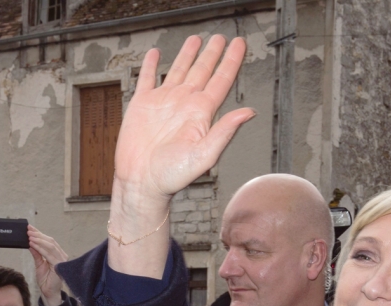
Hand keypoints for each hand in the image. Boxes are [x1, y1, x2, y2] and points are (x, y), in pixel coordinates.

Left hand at [28, 226, 67, 305]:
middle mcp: (61, 256)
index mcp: (57, 254)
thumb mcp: (39, 264)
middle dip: (38, 235)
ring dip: (38, 240)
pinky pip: (48, 254)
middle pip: (50, 241)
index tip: (30, 228)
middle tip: (28, 230)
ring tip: (29, 236)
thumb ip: (37, 254)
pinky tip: (33, 245)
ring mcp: (61, 260)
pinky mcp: (58, 265)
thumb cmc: (46, 280)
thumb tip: (31, 243)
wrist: (49, 292)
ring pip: (50, 246)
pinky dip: (40, 248)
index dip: (39, 234)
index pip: (49, 241)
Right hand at [108, 35, 253, 275]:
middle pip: (202, 71)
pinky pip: (147, 78)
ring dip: (187, 55)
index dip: (231, 61)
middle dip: (212, 53)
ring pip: (179, 70)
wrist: (142, 182)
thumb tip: (249, 112)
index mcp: (201, 113)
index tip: (239, 44)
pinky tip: (156, 55)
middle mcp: (184, 104)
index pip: (221, 80)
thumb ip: (224, 132)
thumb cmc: (172, 176)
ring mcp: (163, 102)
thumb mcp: (204, 155)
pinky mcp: (142, 105)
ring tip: (196, 40)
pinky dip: (151, 65)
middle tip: (220, 38)